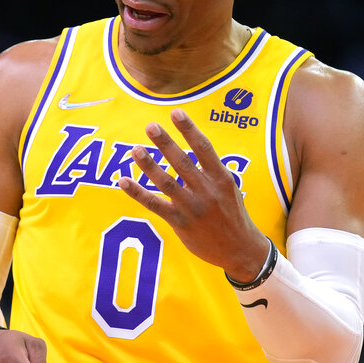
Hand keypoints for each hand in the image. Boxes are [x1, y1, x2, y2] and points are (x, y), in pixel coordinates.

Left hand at [118, 109, 270, 281]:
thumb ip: (210, 170)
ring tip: (135, 149)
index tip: (176, 112)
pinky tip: (123, 181)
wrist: (240, 251)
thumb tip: (188, 147)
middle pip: (182, 162)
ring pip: (167, 183)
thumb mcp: (229, 188)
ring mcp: (193, 208)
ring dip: (149, 165)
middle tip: (150, 126)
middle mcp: (208, 191)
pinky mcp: (180, 223)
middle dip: (165, 143)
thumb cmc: (232, 214)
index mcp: (222, 178)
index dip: (188, 129)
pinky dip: (137, 193)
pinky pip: (155, 205)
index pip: (204, 148)